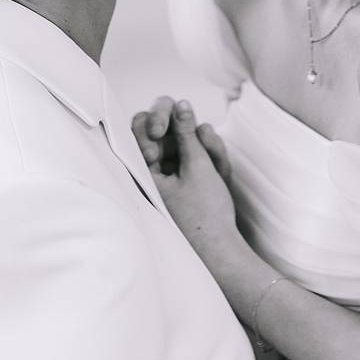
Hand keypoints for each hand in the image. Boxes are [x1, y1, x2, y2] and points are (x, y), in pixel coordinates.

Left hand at [131, 98, 239, 263]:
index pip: (139, 128)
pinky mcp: (183, 187)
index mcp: (142, 171)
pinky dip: (206, 161)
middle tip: (199, 140)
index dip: (156, 119)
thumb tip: (180, 105)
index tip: (163, 130)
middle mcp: (150, 175)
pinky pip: (191, 161)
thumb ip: (187, 132)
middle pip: (164, 132)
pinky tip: (219, 173)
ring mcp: (168, 180)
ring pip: (182, 145)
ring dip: (202, 146)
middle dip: (185, 131)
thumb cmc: (205, 215)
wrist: (220, 254)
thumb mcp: (198, 167)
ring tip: (217, 166)